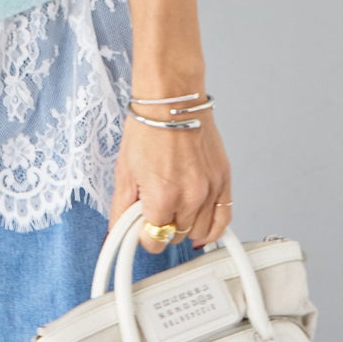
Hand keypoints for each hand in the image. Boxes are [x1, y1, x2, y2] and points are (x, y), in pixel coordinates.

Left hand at [110, 101, 231, 254]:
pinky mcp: (223, 180)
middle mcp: (190, 197)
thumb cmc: (147, 128)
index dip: (143, 236)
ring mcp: (210, 189)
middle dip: (162, 228)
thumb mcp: (123, 171)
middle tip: (154, 210)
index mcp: (162, 196)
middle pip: (175, 237)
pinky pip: (224, 219)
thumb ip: (121, 208)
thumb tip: (118, 231)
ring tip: (174, 211)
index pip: (153, 241)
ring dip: (185, 227)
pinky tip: (202, 229)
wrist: (171, 100)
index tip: (140, 227)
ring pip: (199, 233)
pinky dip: (213, 230)